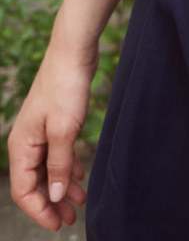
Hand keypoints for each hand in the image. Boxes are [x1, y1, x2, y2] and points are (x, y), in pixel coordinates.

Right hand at [7, 39, 97, 231]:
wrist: (74, 51)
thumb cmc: (65, 86)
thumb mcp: (64, 129)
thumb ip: (60, 164)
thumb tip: (56, 197)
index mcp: (22, 146)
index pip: (24, 190)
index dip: (40, 210)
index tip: (59, 224)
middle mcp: (27, 142)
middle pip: (35, 183)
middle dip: (52, 203)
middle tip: (71, 219)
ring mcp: (41, 132)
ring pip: (48, 170)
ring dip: (62, 188)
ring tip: (80, 203)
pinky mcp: (55, 124)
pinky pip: (58, 155)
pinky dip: (68, 169)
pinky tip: (80, 178)